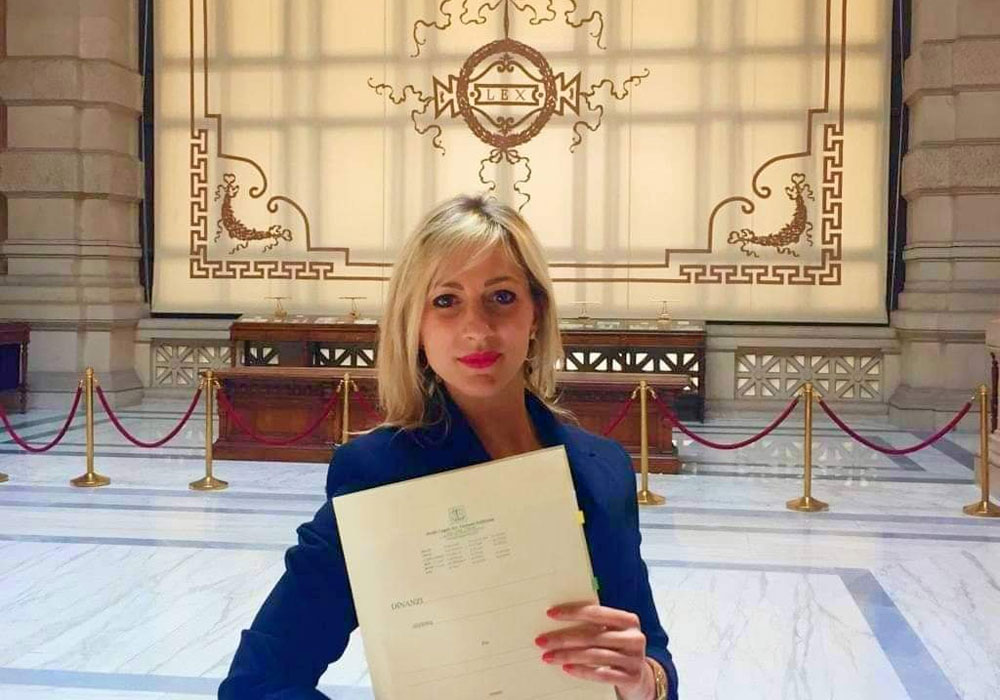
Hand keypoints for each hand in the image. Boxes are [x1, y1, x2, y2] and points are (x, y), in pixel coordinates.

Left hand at [535, 601, 654, 699]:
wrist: (640, 677)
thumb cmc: (618, 648)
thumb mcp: (612, 633)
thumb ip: (594, 624)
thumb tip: (557, 618)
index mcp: (629, 620)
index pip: (596, 613)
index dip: (572, 612)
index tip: (550, 614)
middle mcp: (634, 638)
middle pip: (592, 636)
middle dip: (563, 638)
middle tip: (542, 640)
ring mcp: (634, 659)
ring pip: (594, 655)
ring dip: (567, 656)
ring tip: (548, 656)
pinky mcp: (631, 678)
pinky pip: (601, 674)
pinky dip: (582, 671)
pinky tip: (566, 668)